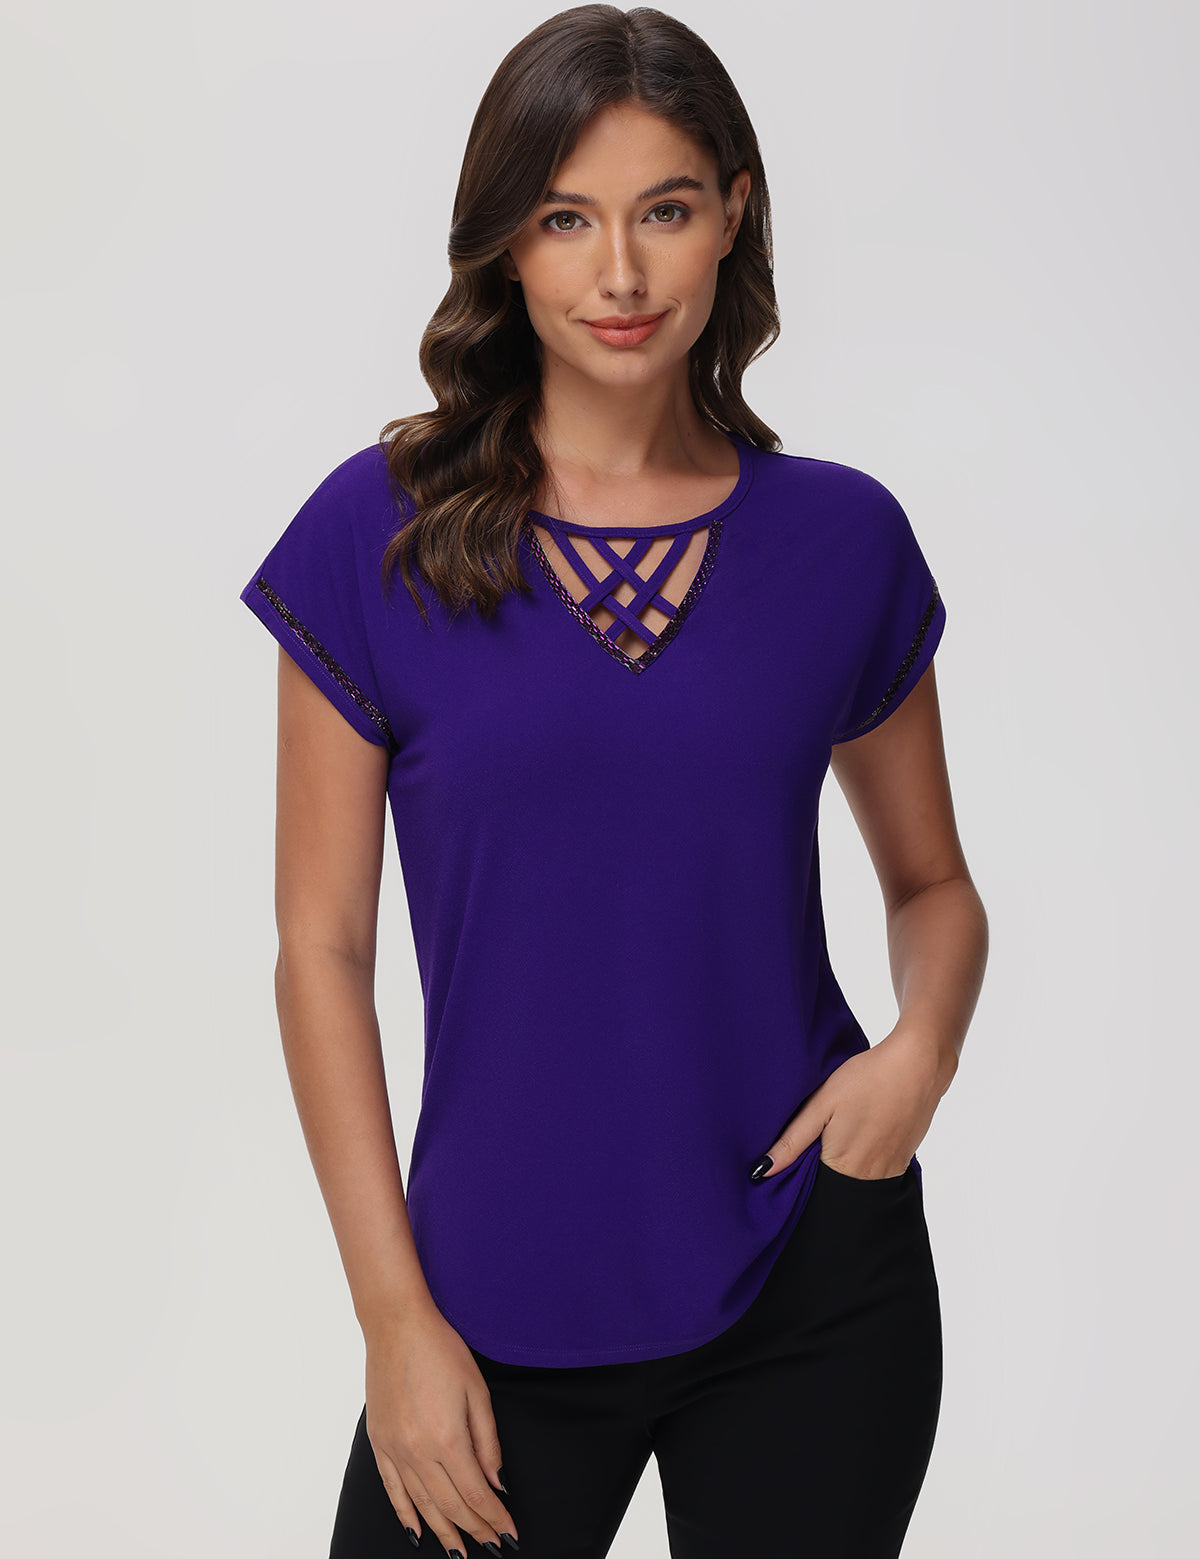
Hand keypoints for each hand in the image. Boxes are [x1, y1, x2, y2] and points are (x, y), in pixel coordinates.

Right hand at [362, 1301, 518, 1555]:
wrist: (396, 1326)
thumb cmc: (442, 1350)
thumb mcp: (477, 1390)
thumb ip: (488, 1441)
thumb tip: (498, 1483)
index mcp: (447, 1439)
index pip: (476, 1493)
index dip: (495, 1518)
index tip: (510, 1535)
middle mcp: (418, 1452)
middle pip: (451, 1505)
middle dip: (475, 1530)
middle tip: (493, 1547)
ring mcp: (394, 1451)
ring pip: (422, 1505)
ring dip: (444, 1532)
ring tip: (460, 1553)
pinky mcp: (379, 1444)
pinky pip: (393, 1491)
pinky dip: (407, 1516)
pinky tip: (417, 1533)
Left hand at [749, 1026, 942, 1181]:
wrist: (917, 1065)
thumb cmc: (866, 1079)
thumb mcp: (822, 1104)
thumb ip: (793, 1141)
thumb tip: (762, 1171)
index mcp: (843, 1165)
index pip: (811, 1186)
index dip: (799, 1172)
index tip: (795, 1155)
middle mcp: (869, 1177)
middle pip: (835, 1186)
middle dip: (821, 1172)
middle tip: (820, 1138)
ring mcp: (890, 1171)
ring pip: (857, 1181)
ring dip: (845, 1166)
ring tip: (843, 1133)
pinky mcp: (904, 1160)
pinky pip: (877, 1173)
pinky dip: (865, 1160)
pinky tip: (863, 1133)